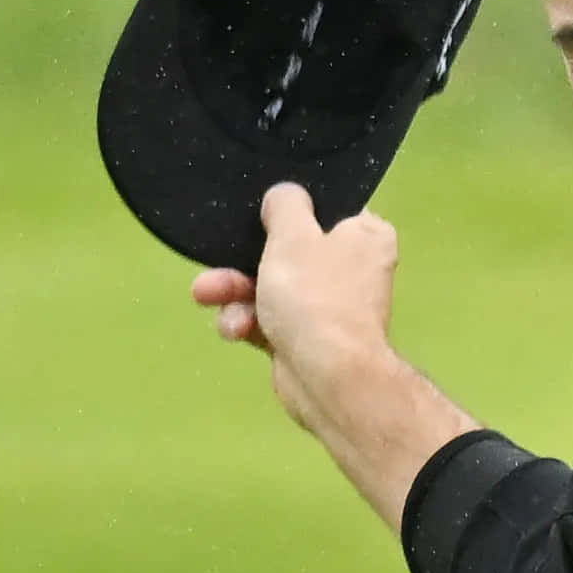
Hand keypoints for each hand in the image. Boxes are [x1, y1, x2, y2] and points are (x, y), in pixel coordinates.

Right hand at [190, 182, 401, 431]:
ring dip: (234, 293)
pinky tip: (235, 329)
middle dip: (242, 262)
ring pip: (269, 288)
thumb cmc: (315, 295)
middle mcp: (352, 269)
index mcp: (365, 236)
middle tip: (213, 266)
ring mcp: (328, 307)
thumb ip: (285, 205)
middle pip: (286, 252)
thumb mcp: (293, 234)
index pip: (327, 210)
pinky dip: (247, 322)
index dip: (291, 213)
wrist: (326, 376)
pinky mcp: (305, 339)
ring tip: (207, 296)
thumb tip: (285, 196)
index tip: (261, 216)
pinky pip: (267, 320)